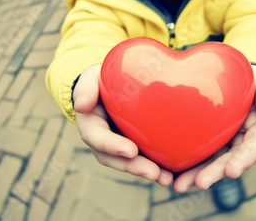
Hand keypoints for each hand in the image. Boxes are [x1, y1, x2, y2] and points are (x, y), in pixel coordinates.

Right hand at [73, 64, 173, 185]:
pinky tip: (174, 174)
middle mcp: (103, 140)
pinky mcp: (136, 145)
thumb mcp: (91, 77)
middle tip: (153, 173)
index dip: (112, 146)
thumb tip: (82, 105)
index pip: (98, 138)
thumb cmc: (102, 79)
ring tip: (165, 178)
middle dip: (134, 167)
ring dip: (147, 172)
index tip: (131, 151)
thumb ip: (85, 87)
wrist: (114, 83)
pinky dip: (158, 168)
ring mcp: (120, 145)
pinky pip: (145, 158)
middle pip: (115, 158)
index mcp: (91, 125)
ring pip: (131, 163)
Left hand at [172, 65, 255, 192]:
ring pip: (211, 163)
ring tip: (180, 186)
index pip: (254, 147)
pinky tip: (170, 175)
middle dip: (215, 172)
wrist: (233, 78)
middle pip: (230, 161)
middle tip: (201, 182)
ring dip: (197, 175)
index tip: (231, 172)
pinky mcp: (208, 142)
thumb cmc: (249, 79)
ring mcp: (224, 144)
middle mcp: (242, 142)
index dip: (243, 160)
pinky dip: (185, 165)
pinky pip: (197, 155)